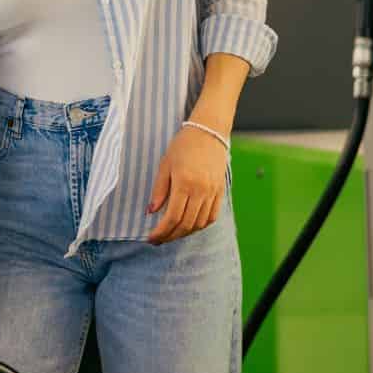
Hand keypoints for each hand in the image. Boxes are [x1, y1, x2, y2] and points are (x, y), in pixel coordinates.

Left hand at [146, 124, 227, 244]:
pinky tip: (189, 226)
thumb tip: (151, 211)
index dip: (161, 232)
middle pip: (186, 224)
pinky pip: (212, 216)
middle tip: (159, 240)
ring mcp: (213, 192)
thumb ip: (159, 190)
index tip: (151, 238)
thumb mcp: (165, 165)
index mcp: (184, 183)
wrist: (208, 132)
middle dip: (170, 236)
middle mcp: (201, 190)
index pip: (172, 217)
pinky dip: (200, 225)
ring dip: (184, 233)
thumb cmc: (183, 146)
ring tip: (171, 234)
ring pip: (199, 223)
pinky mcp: (220, 191)